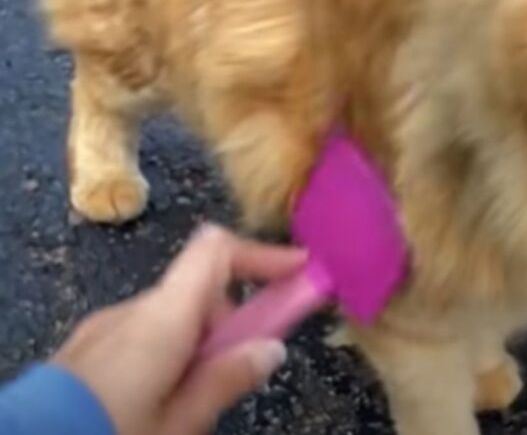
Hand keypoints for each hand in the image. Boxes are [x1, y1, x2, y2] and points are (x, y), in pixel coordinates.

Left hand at [54, 224, 306, 434]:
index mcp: (163, 316)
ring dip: (197, 344)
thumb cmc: (110, 432)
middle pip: (200, 292)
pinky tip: (156, 402)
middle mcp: (134, 308)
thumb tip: (272, 349)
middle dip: (231, 321)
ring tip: (193, 403)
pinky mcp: (84, 348)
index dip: (263, 253)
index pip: (217, 251)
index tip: (300, 269)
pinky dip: (166, 353)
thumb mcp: (180, 422)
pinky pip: (141, 335)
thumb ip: (227, 380)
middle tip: (243, 371)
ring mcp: (104, 326)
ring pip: (171, 318)